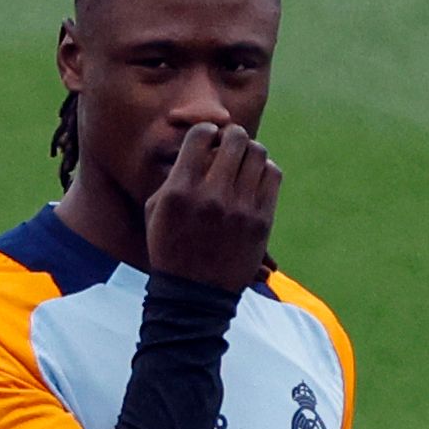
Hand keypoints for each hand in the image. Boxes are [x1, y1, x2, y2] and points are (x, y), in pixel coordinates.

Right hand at [143, 122, 280, 290]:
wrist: (192, 297)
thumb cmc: (170, 249)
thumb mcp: (156, 212)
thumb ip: (175, 175)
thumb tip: (200, 145)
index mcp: (179, 191)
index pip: (201, 135)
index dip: (207, 131)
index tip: (209, 139)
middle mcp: (210, 196)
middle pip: (236, 138)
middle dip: (233, 137)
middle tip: (230, 145)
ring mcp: (239, 209)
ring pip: (257, 153)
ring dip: (250, 152)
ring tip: (243, 163)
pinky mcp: (261, 221)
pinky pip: (272, 174)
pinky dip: (264, 170)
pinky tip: (254, 179)